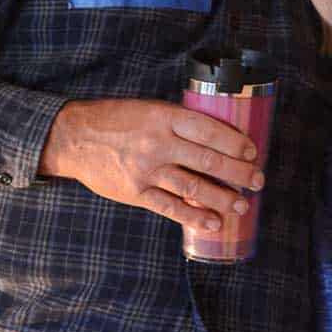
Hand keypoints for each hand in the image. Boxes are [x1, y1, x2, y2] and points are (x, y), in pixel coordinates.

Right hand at [39, 99, 263, 231]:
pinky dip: (194, 216)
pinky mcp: (136, 192)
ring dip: (223, 198)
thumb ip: (177, 123)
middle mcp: (159, 143)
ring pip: (194, 186)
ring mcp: (147, 170)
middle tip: (258, 181)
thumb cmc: (115, 120)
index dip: (236, 143)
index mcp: (165, 117)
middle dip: (239, 173)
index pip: (210, 131)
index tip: (252, 152)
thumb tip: (214, 138)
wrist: (73, 137)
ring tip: (242, 205)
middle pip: (209, 160)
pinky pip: (171, 207)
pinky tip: (212, 222)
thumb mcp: (148, 110)